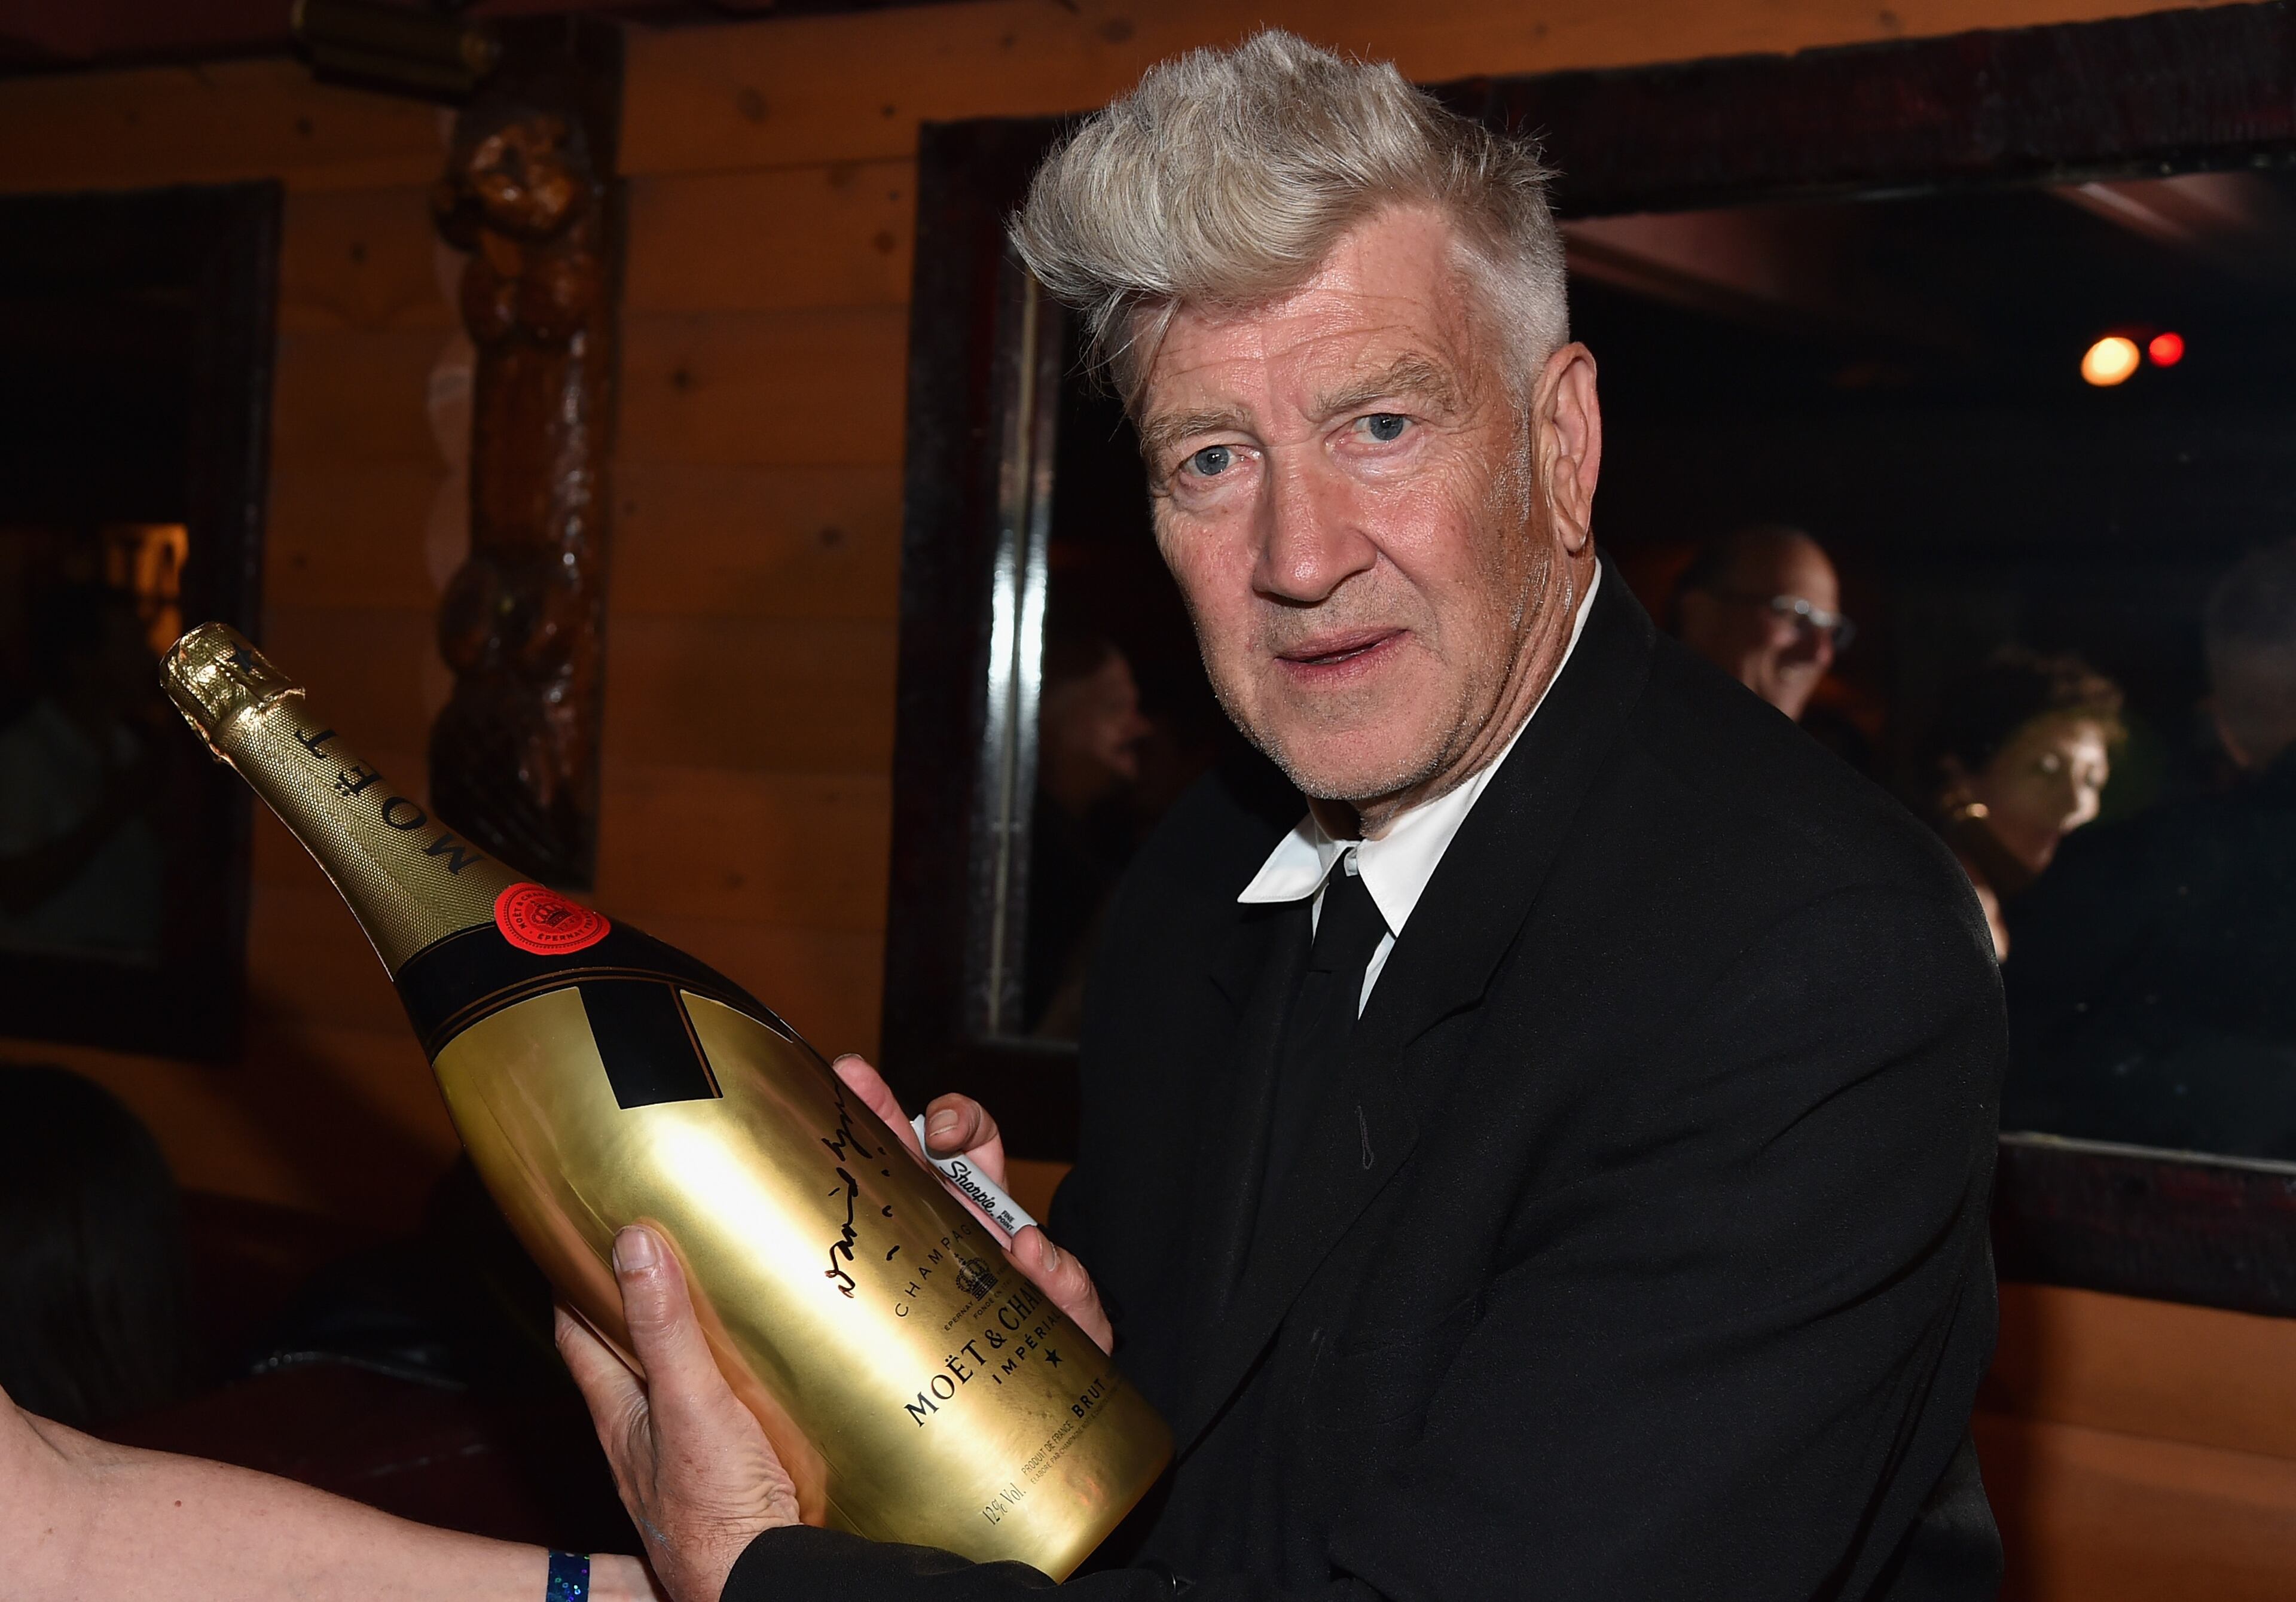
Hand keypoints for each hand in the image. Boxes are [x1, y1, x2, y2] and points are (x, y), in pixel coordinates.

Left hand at [557, 1227, 800, 1601]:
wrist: (755, 1578)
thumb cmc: (716, 1507)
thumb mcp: (689, 1401)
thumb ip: (664, 1328)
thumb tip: (631, 1246)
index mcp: (618, 1415)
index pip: (577, 1338)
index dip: (569, 1289)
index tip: (569, 1243)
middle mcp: (639, 1437)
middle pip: (618, 1362)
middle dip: (621, 1311)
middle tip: (637, 1257)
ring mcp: (676, 1460)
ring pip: (660, 1390)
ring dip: (667, 1348)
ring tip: (690, 1305)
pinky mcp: (718, 1474)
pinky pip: (703, 1414)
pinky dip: (709, 1384)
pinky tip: (738, 1380)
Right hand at [831, 1054, 1113, 1353]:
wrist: (1031, 1404)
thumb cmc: (1052, 1349)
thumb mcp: (1075, 1318)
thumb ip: (1067, 1285)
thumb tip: (1029, 1247)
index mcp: (987, 1215)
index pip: (973, 1145)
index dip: (959, 1122)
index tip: (942, 1133)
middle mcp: (944, 1225)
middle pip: (907, 1150)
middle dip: (878, 1105)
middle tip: (850, 1075)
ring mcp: (913, 1253)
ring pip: (879, 1191)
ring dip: (855, 1150)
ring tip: (828, 1117)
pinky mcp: (894, 1299)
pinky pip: (866, 1260)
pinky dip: (858, 1237)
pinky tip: (852, 1232)